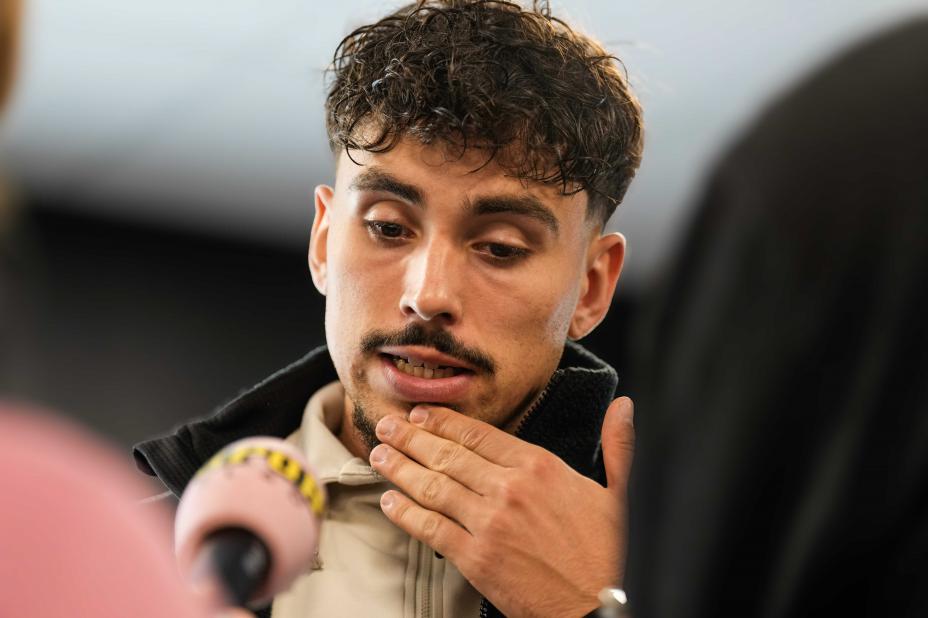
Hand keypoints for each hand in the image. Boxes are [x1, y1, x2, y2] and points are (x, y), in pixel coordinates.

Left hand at [369, 397, 634, 617]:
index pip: (479, 435)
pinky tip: (390, 501)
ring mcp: (490, 523)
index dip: (443, 422)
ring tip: (380, 454)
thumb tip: (625, 406)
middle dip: (411, 437)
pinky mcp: (477, 559)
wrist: (601, 604)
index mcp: (540, 466)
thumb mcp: (621, 492)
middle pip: (448, 455)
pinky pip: (432, 529)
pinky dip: (407, 514)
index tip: (421, 413)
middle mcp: (510, 488)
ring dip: (401, 468)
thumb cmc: (611, 551)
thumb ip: (618, 444)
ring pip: (433, 487)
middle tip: (386, 425)